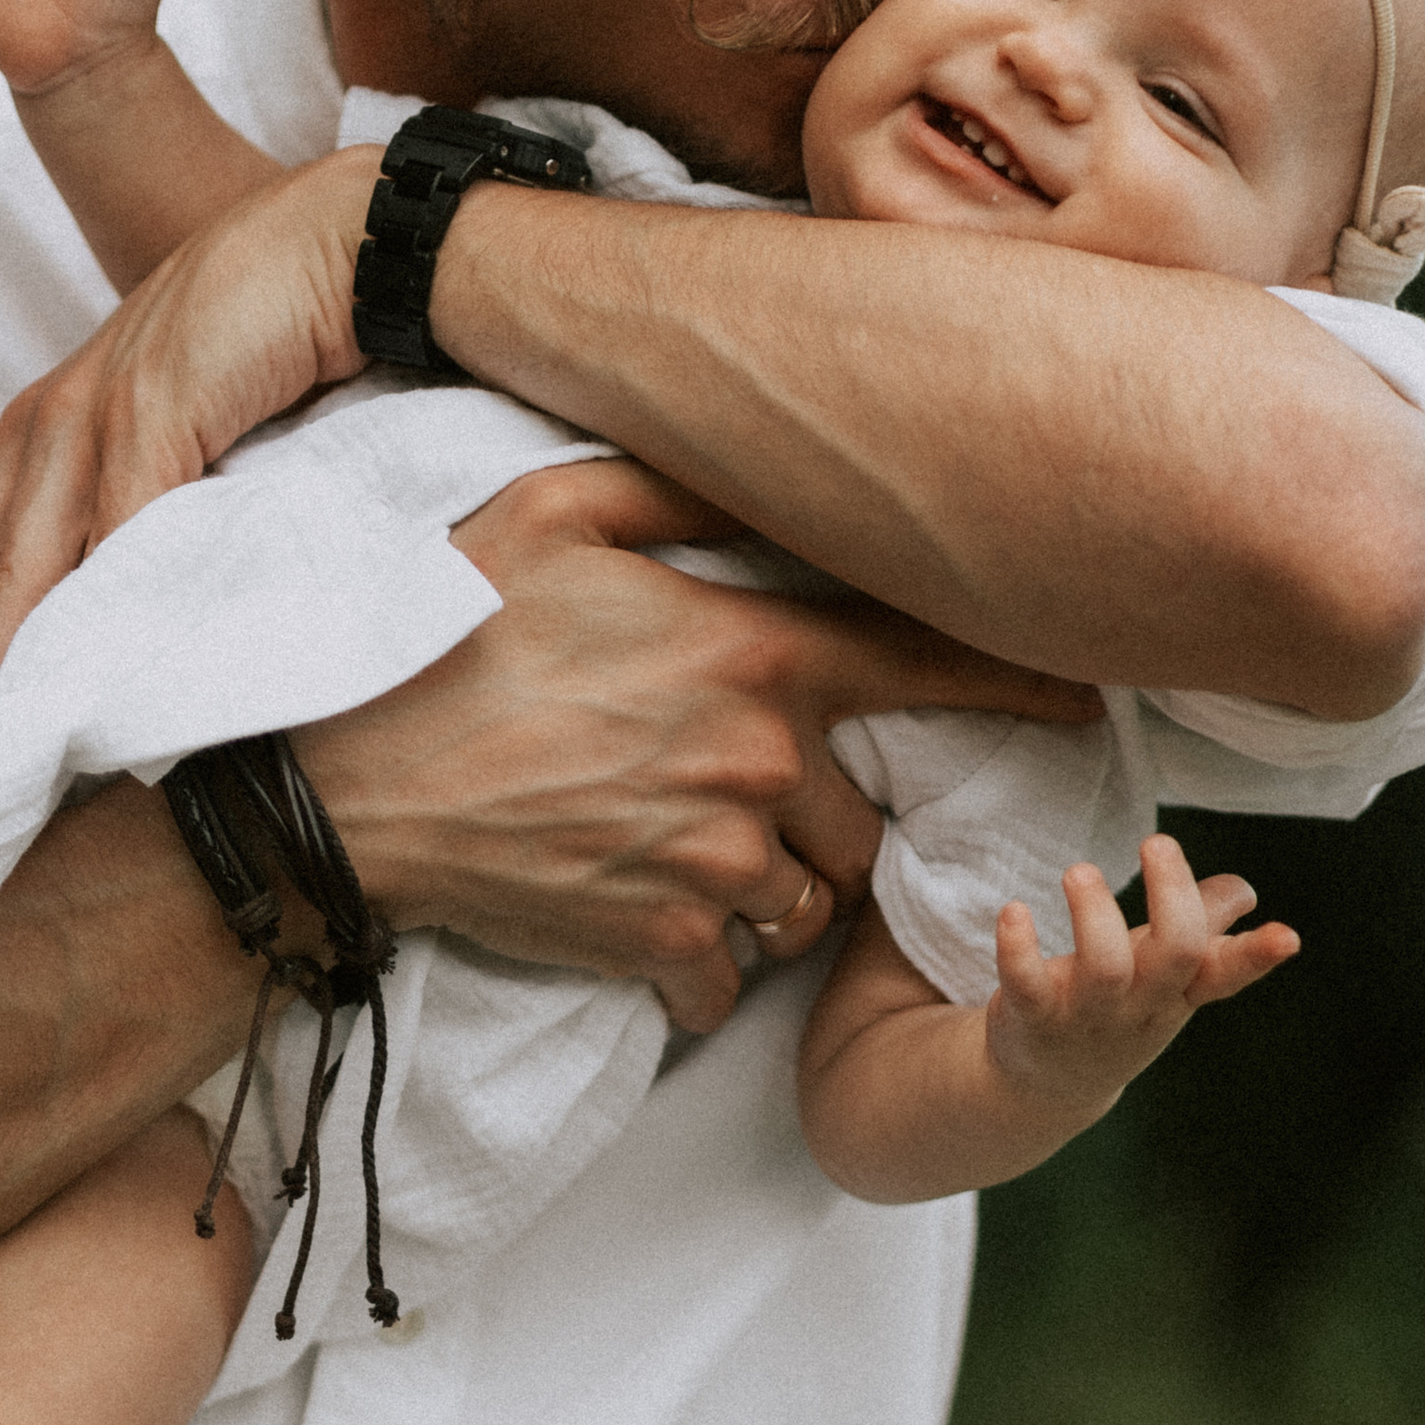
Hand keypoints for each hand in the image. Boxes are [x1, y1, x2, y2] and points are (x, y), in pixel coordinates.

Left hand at [0, 150, 378, 723]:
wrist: (340, 245)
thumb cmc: (268, 345)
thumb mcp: (181, 447)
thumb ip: (139, 527)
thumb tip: (117, 636)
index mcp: (44, 443)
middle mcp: (47, 431)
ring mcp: (94, 417)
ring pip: (21, 565)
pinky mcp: (158, 406)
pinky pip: (118, 529)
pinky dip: (101, 610)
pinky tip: (91, 680)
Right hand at [298, 461, 1096, 1032]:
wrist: (338, 787)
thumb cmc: (434, 633)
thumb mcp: (547, 512)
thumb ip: (671, 480)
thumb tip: (750, 447)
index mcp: (754, 654)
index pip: (930, 669)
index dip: (1020, 688)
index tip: (1085, 707)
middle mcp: (757, 766)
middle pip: (858, 816)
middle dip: (819, 813)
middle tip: (736, 793)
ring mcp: (712, 865)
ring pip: (801, 903)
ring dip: (767, 891)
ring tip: (683, 856)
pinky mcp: (657, 946)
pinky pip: (722, 976)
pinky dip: (695, 963)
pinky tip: (635, 919)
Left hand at [988, 834, 1296, 1108]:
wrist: (1051, 1085)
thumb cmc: (1119, 1009)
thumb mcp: (1167, 977)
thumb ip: (1203, 928)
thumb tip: (1246, 892)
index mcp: (1180, 989)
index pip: (1227, 973)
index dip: (1257, 956)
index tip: (1287, 937)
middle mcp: (1141, 1003)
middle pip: (1175, 955)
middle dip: (1172, 896)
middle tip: (1157, 841)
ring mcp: (1087, 1015)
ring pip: (1105, 967)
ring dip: (1094, 913)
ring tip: (1079, 871)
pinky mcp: (1032, 1017)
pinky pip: (1026, 983)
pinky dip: (1018, 947)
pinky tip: (1014, 912)